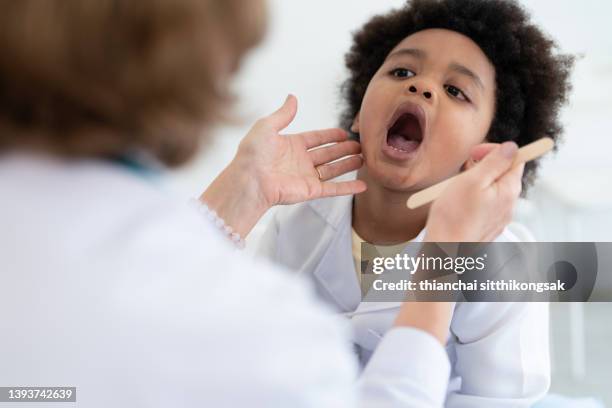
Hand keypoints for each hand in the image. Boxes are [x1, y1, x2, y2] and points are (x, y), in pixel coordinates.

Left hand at [201, 95, 365, 237]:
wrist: (249, 180)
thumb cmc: (252, 154)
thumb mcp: (266, 126)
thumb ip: (283, 113)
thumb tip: (292, 97)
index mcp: (290, 145)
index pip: (315, 138)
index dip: (330, 135)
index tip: (345, 132)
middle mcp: (299, 161)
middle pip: (327, 153)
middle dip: (344, 149)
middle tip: (361, 145)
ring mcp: (306, 176)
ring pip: (333, 169)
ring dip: (348, 164)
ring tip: (364, 158)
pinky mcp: (311, 191)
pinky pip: (334, 189)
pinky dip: (349, 187)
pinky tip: (363, 185)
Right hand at [425, 142, 523, 241]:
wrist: (445, 249)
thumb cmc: (454, 216)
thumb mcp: (473, 180)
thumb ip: (495, 162)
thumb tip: (511, 147)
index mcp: (509, 190)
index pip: (516, 158)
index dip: (495, 151)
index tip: (475, 154)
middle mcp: (509, 204)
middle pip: (503, 174)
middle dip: (484, 167)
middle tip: (464, 171)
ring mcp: (499, 216)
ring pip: (493, 189)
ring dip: (477, 182)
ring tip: (458, 188)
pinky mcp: (488, 225)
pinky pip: (485, 203)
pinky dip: (473, 198)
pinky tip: (459, 203)